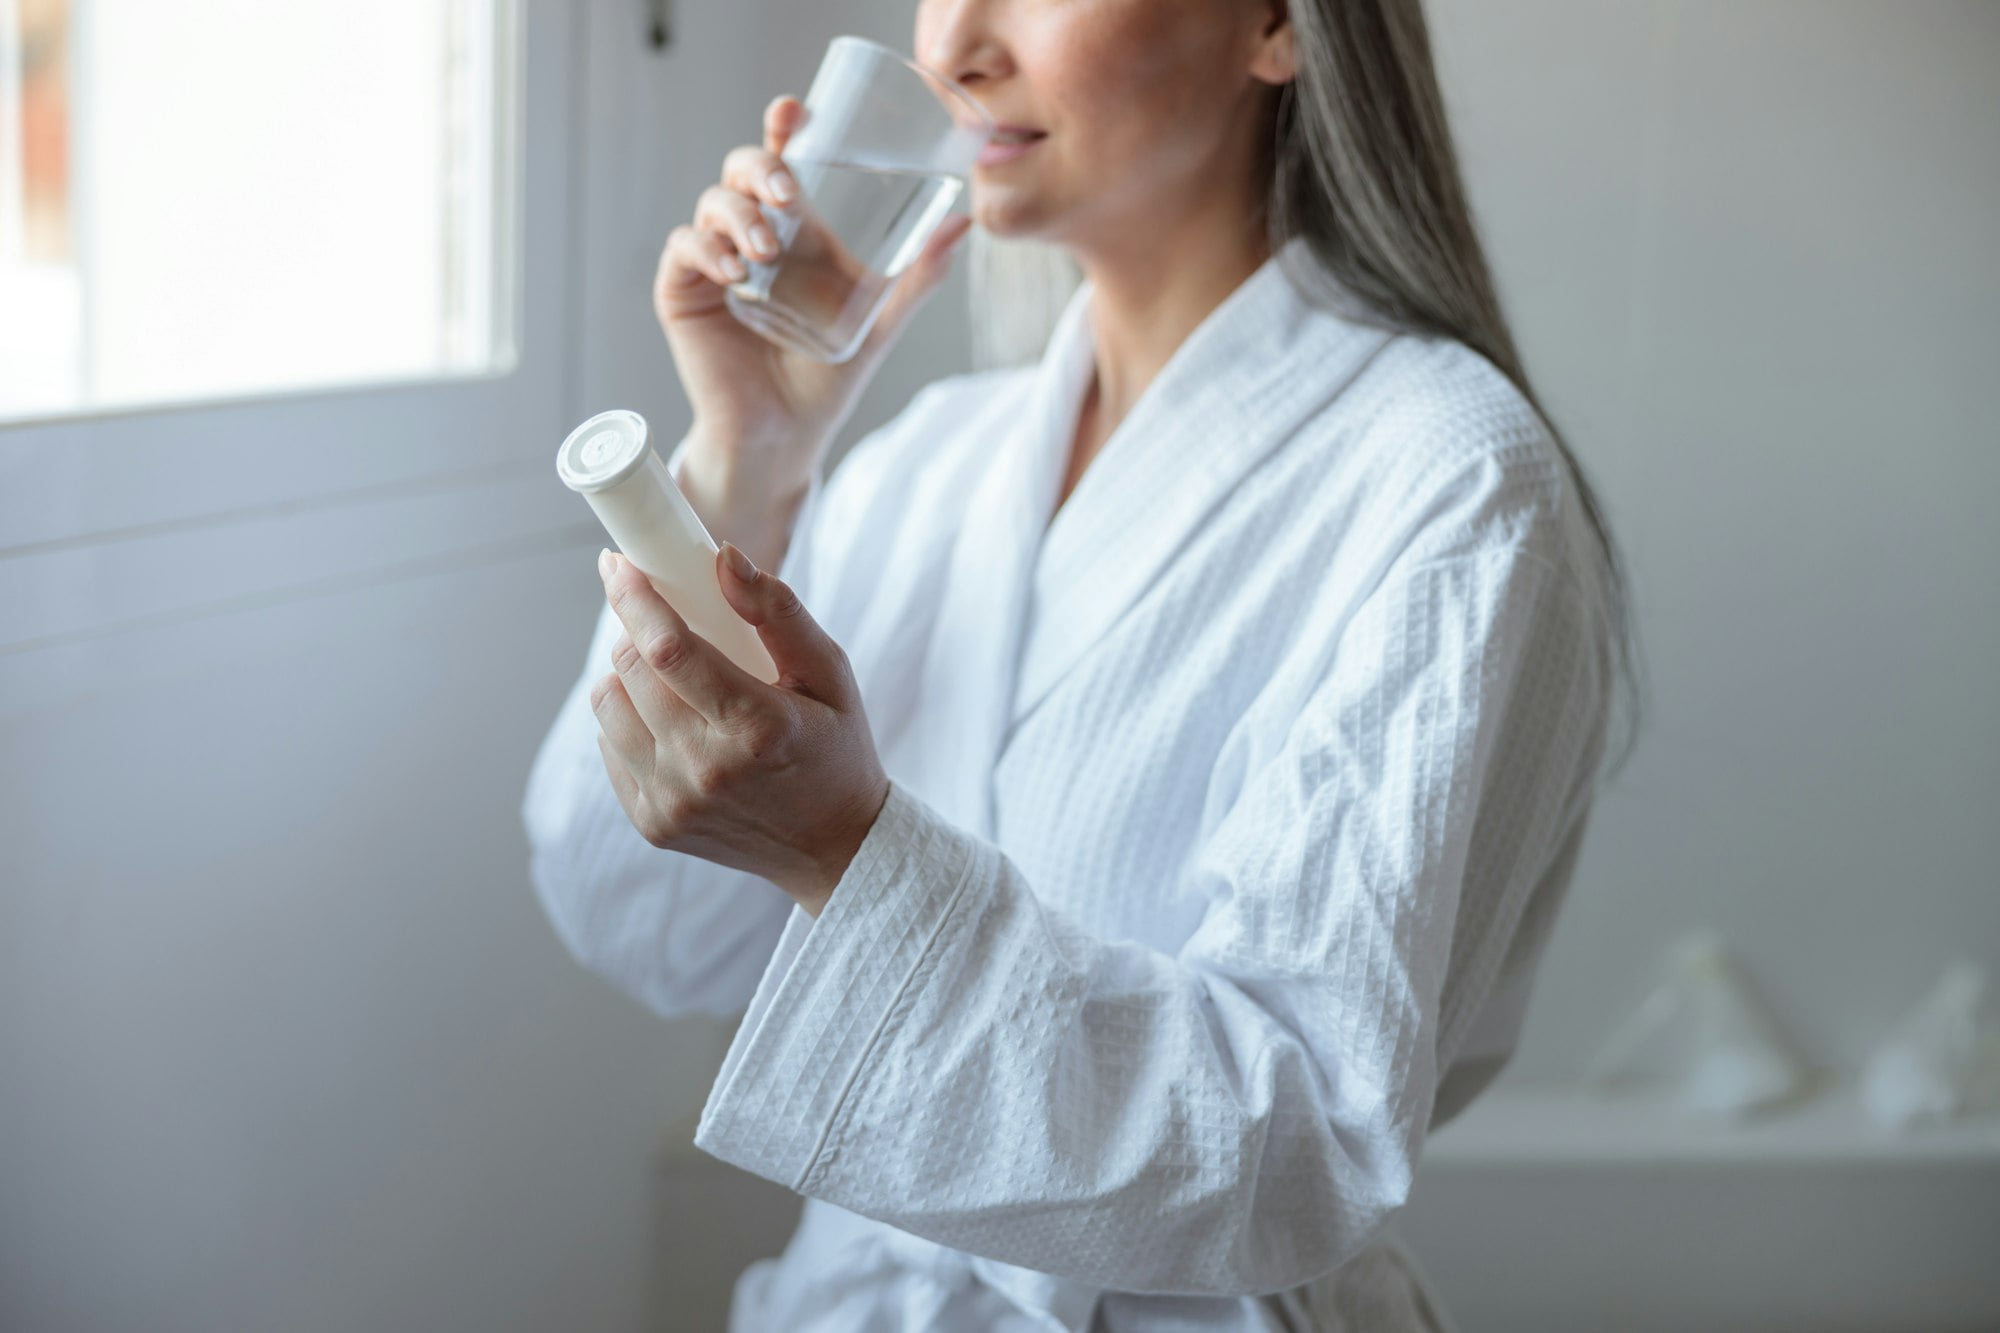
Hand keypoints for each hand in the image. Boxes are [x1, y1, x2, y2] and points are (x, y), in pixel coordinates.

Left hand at [588, 545, 889, 915]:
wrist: (833, 848)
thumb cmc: (836, 749)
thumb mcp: (830, 674)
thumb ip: (779, 612)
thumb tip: (725, 558)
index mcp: (756, 728)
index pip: (671, 650)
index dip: (635, 598)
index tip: (617, 563)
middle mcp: (707, 769)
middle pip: (630, 671)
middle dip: (634, 629)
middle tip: (660, 619)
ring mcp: (674, 802)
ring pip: (609, 706)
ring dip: (627, 674)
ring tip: (669, 674)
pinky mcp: (652, 823)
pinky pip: (610, 746)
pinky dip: (629, 719)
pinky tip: (669, 719)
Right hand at [656, 94, 973, 465]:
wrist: (787, 434)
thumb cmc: (827, 377)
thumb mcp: (879, 320)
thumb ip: (916, 274)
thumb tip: (964, 224)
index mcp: (795, 228)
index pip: (784, 161)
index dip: (784, 127)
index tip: (795, 111)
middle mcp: (752, 234)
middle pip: (743, 169)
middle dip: (762, 167)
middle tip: (788, 195)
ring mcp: (715, 261)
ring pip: (713, 203)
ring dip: (739, 214)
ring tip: (767, 248)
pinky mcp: (684, 292)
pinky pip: (685, 249)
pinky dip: (706, 250)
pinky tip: (733, 269)